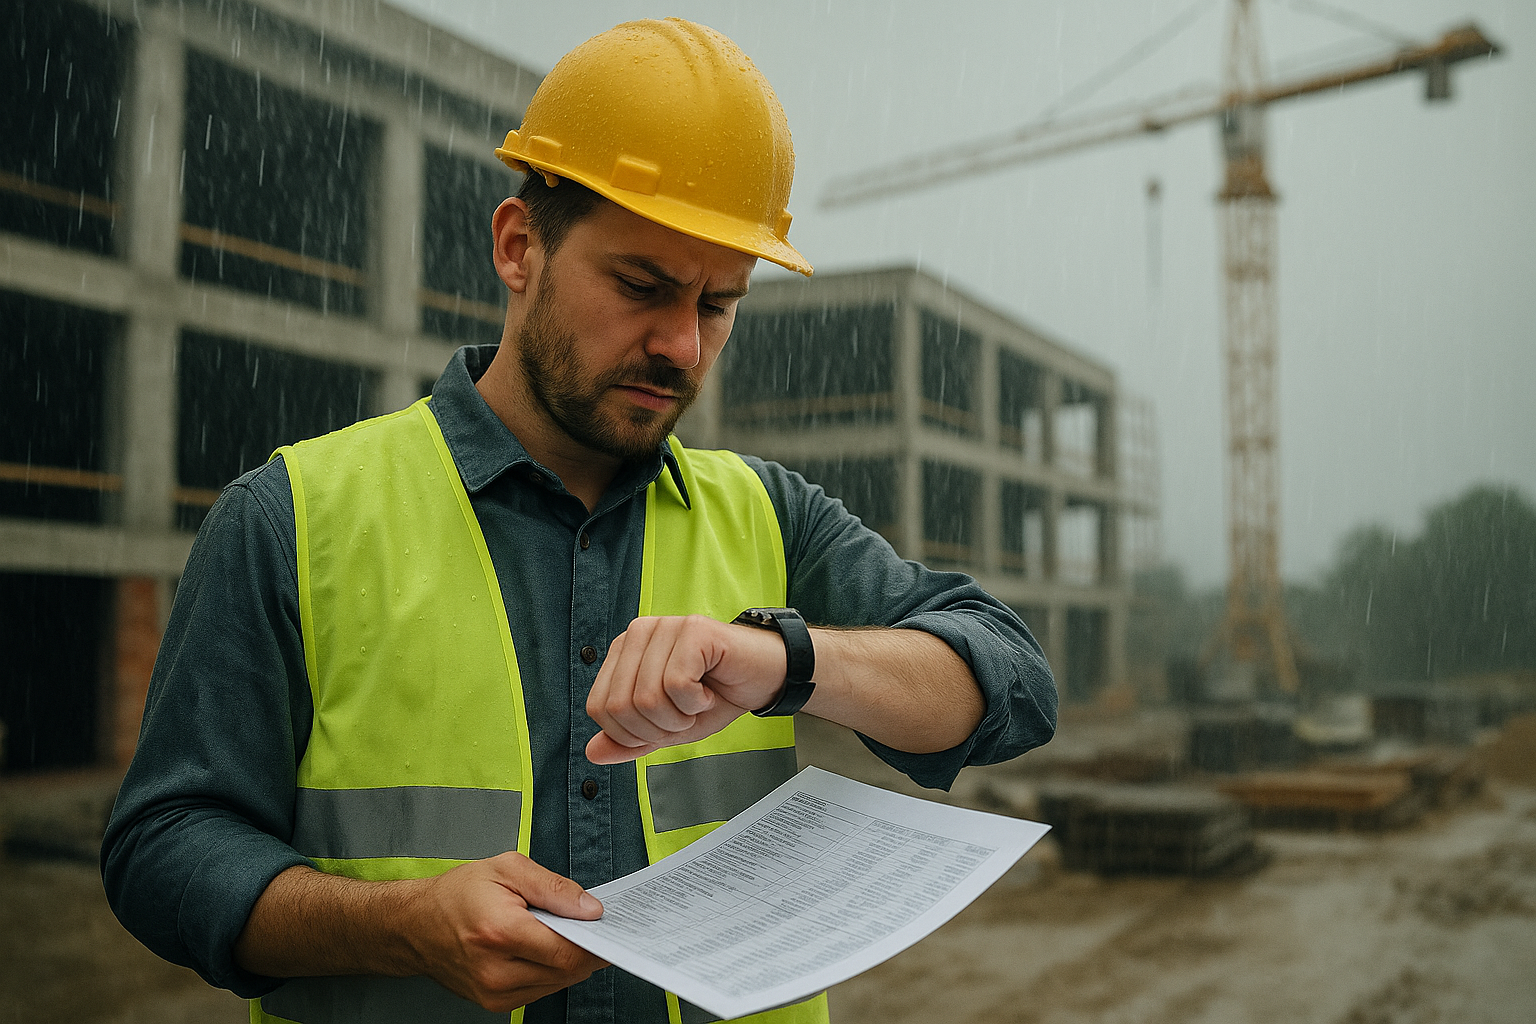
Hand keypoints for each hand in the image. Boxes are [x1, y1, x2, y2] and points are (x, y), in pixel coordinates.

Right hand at [409, 852, 607, 1010]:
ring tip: (553, 932)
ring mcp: (494, 992)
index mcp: (500, 932)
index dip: (594, 941)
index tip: (606, 927)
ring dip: (566, 960)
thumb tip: (590, 909)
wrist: (416, 925)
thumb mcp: (508, 869)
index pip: (567, 952)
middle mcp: (496, 970)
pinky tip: (538, 949)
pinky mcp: (494, 1003)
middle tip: (583, 924)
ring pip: (557, 984)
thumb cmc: (458, 894)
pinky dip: (549, 971)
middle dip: (583, 948)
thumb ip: (554, 888)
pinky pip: (541, 991)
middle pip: (566, 971)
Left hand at [585, 614, 786, 763]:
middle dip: (657, 728)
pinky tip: (708, 690)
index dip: (631, 734)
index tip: (663, 725)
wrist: (763, 679)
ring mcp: (665, 627)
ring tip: (697, 702)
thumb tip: (593, 752)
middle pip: (621, 706)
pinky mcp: (693, 630)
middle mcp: (639, 633)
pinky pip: (677, 684)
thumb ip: (630, 739)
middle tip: (684, 715)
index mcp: (624, 652)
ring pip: (647, 698)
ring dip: (679, 717)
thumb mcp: (667, 727)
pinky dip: (695, 702)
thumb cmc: (717, 695)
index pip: (599, 707)